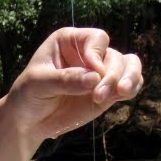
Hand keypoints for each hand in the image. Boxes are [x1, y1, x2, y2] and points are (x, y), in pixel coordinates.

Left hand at [5, 27, 142, 142]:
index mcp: (69, 41)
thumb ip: (65, 80)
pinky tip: (124, 95)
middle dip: (111, 75)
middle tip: (98, 96)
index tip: (92, 73)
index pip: (96, 39)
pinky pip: (129, 84)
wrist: (29, 121)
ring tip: (120, 94)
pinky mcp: (107, 91)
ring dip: (128, 79)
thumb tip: (95, 78)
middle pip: (114, 56)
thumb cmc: (28, 95)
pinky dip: (131, 88)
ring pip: (128, 66)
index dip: (97, 55)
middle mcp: (88, 53)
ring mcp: (100, 72)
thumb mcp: (39, 84)